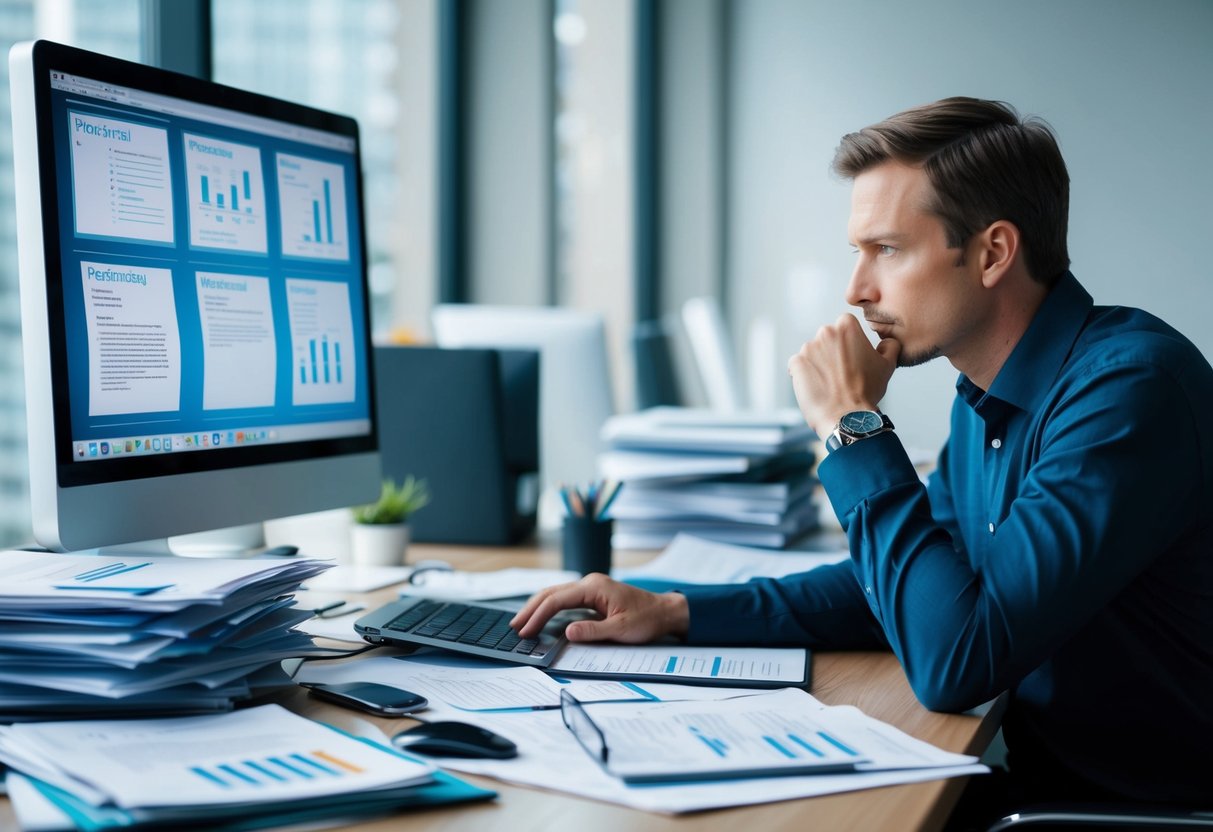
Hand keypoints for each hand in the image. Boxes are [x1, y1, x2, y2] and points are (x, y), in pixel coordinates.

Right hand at [510, 573, 688, 642]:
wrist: (664, 612)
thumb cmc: (646, 619)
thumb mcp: (621, 630)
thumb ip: (593, 631)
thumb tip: (567, 632)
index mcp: (594, 587)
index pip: (557, 600)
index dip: (538, 616)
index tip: (526, 631)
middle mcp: (589, 583)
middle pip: (551, 593)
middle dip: (531, 609)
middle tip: (514, 627)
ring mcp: (590, 588)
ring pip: (555, 594)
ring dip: (537, 607)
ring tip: (521, 622)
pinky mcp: (592, 595)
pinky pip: (564, 599)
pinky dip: (549, 608)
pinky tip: (541, 618)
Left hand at [787, 314, 899, 436]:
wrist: (846, 416)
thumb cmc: (867, 391)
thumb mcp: (887, 365)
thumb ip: (890, 346)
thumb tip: (888, 342)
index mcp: (847, 326)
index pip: (845, 327)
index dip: (849, 344)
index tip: (852, 360)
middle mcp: (825, 332)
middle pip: (827, 339)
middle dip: (832, 353)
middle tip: (842, 374)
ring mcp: (808, 347)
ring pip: (812, 353)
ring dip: (818, 364)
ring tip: (830, 384)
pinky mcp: (795, 362)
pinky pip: (798, 365)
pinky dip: (804, 374)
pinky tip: (816, 387)